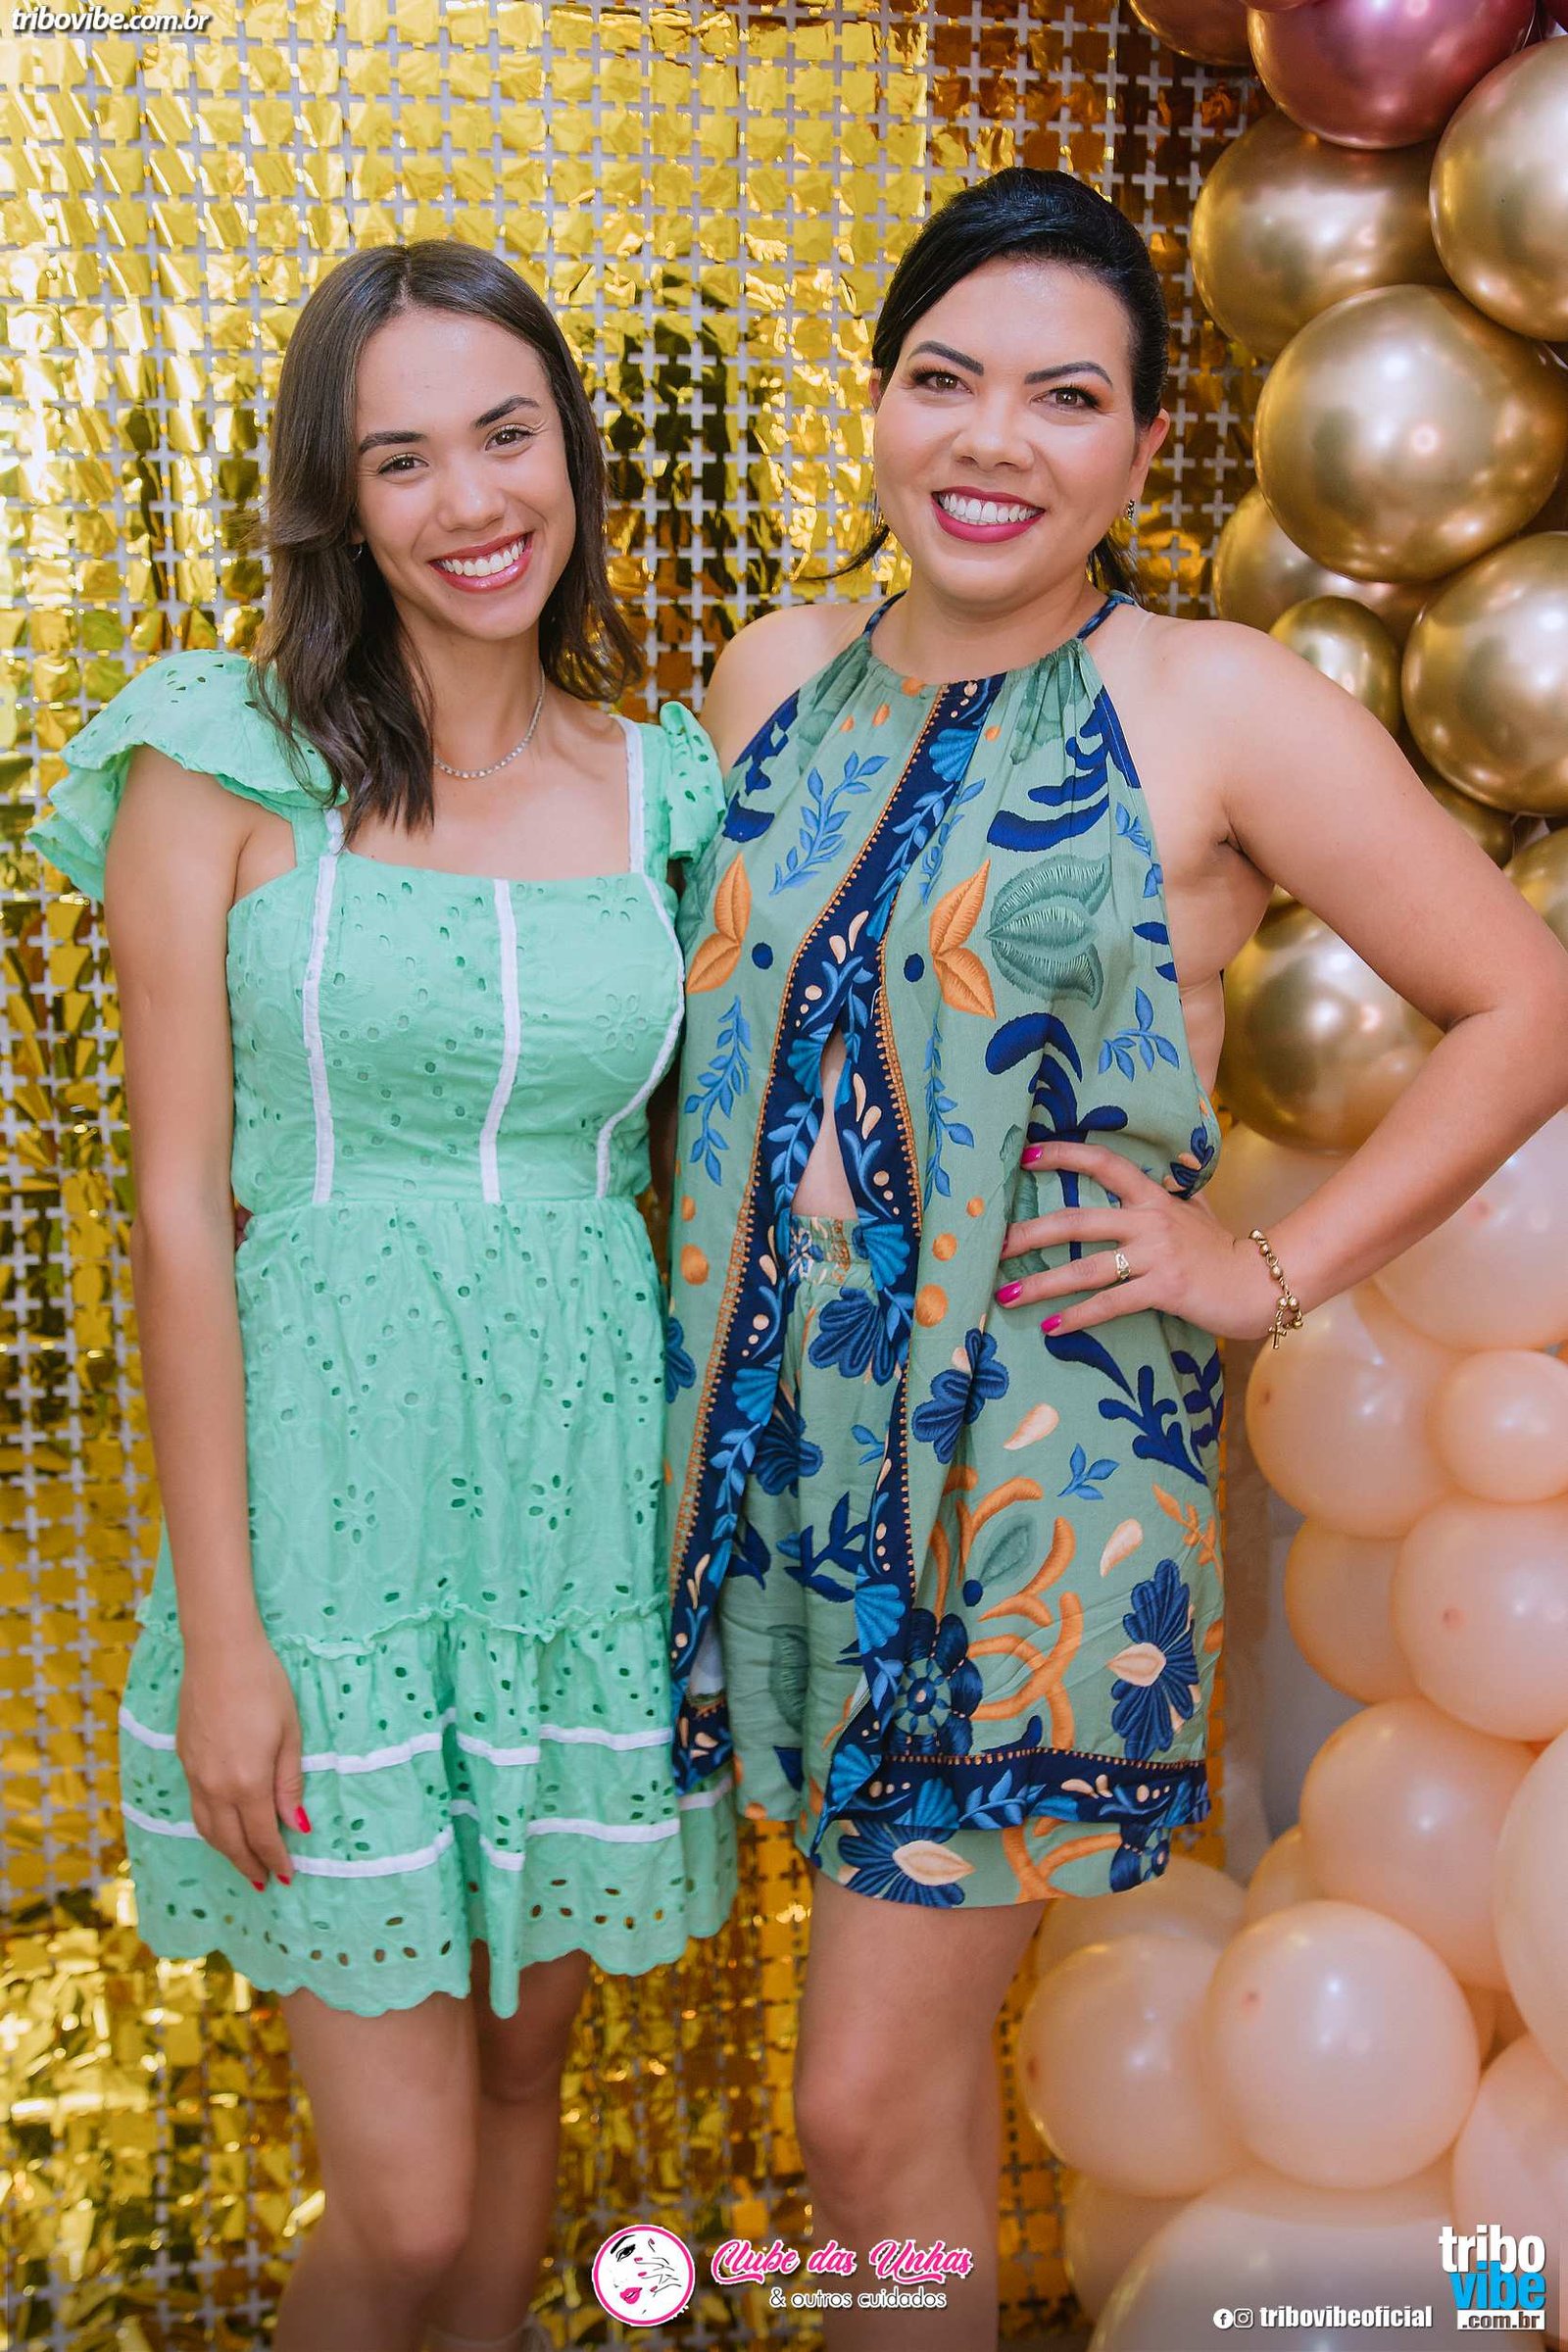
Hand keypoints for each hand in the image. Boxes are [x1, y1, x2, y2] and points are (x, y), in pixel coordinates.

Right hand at [176, 1632, 309, 1889]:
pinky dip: (210, 1827)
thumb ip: (289, 1784)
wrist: (219, 1653)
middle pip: (230, 1841)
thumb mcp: (290, 1734)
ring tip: (243, 1863)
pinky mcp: (183, 1759)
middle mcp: (216, 1787)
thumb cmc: (265, 1686)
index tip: (286, 1877)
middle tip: (263, 1882)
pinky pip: (196, 1807)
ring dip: (226, 1851)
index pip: (262, 1836)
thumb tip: (297, 1825)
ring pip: (207, 1828)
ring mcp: (194, 1774)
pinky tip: (221, 1827)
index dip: (275, 1859)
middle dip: (248, 1864)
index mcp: (247, 1783)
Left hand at [993, 1139, 1280, 1341]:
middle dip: (1030, 1234)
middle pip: (1077, 1221)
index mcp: (1153, 1197)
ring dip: (1042, 1284)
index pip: (1104, 1164)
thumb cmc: (1223, 1250)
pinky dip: (1079, 1316)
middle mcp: (1150, 1221)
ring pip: (1086, 1268)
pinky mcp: (1164, 1289)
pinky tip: (1051, 1327)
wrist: (1262, 1281)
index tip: (1028, 1156)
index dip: (1065, 1156)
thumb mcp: (1195, 1210)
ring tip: (1007, 1296)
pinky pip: (1111, 1303)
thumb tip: (1165, 1170)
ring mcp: (1156, 1255)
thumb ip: (1170, 1193)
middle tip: (995, 1244)